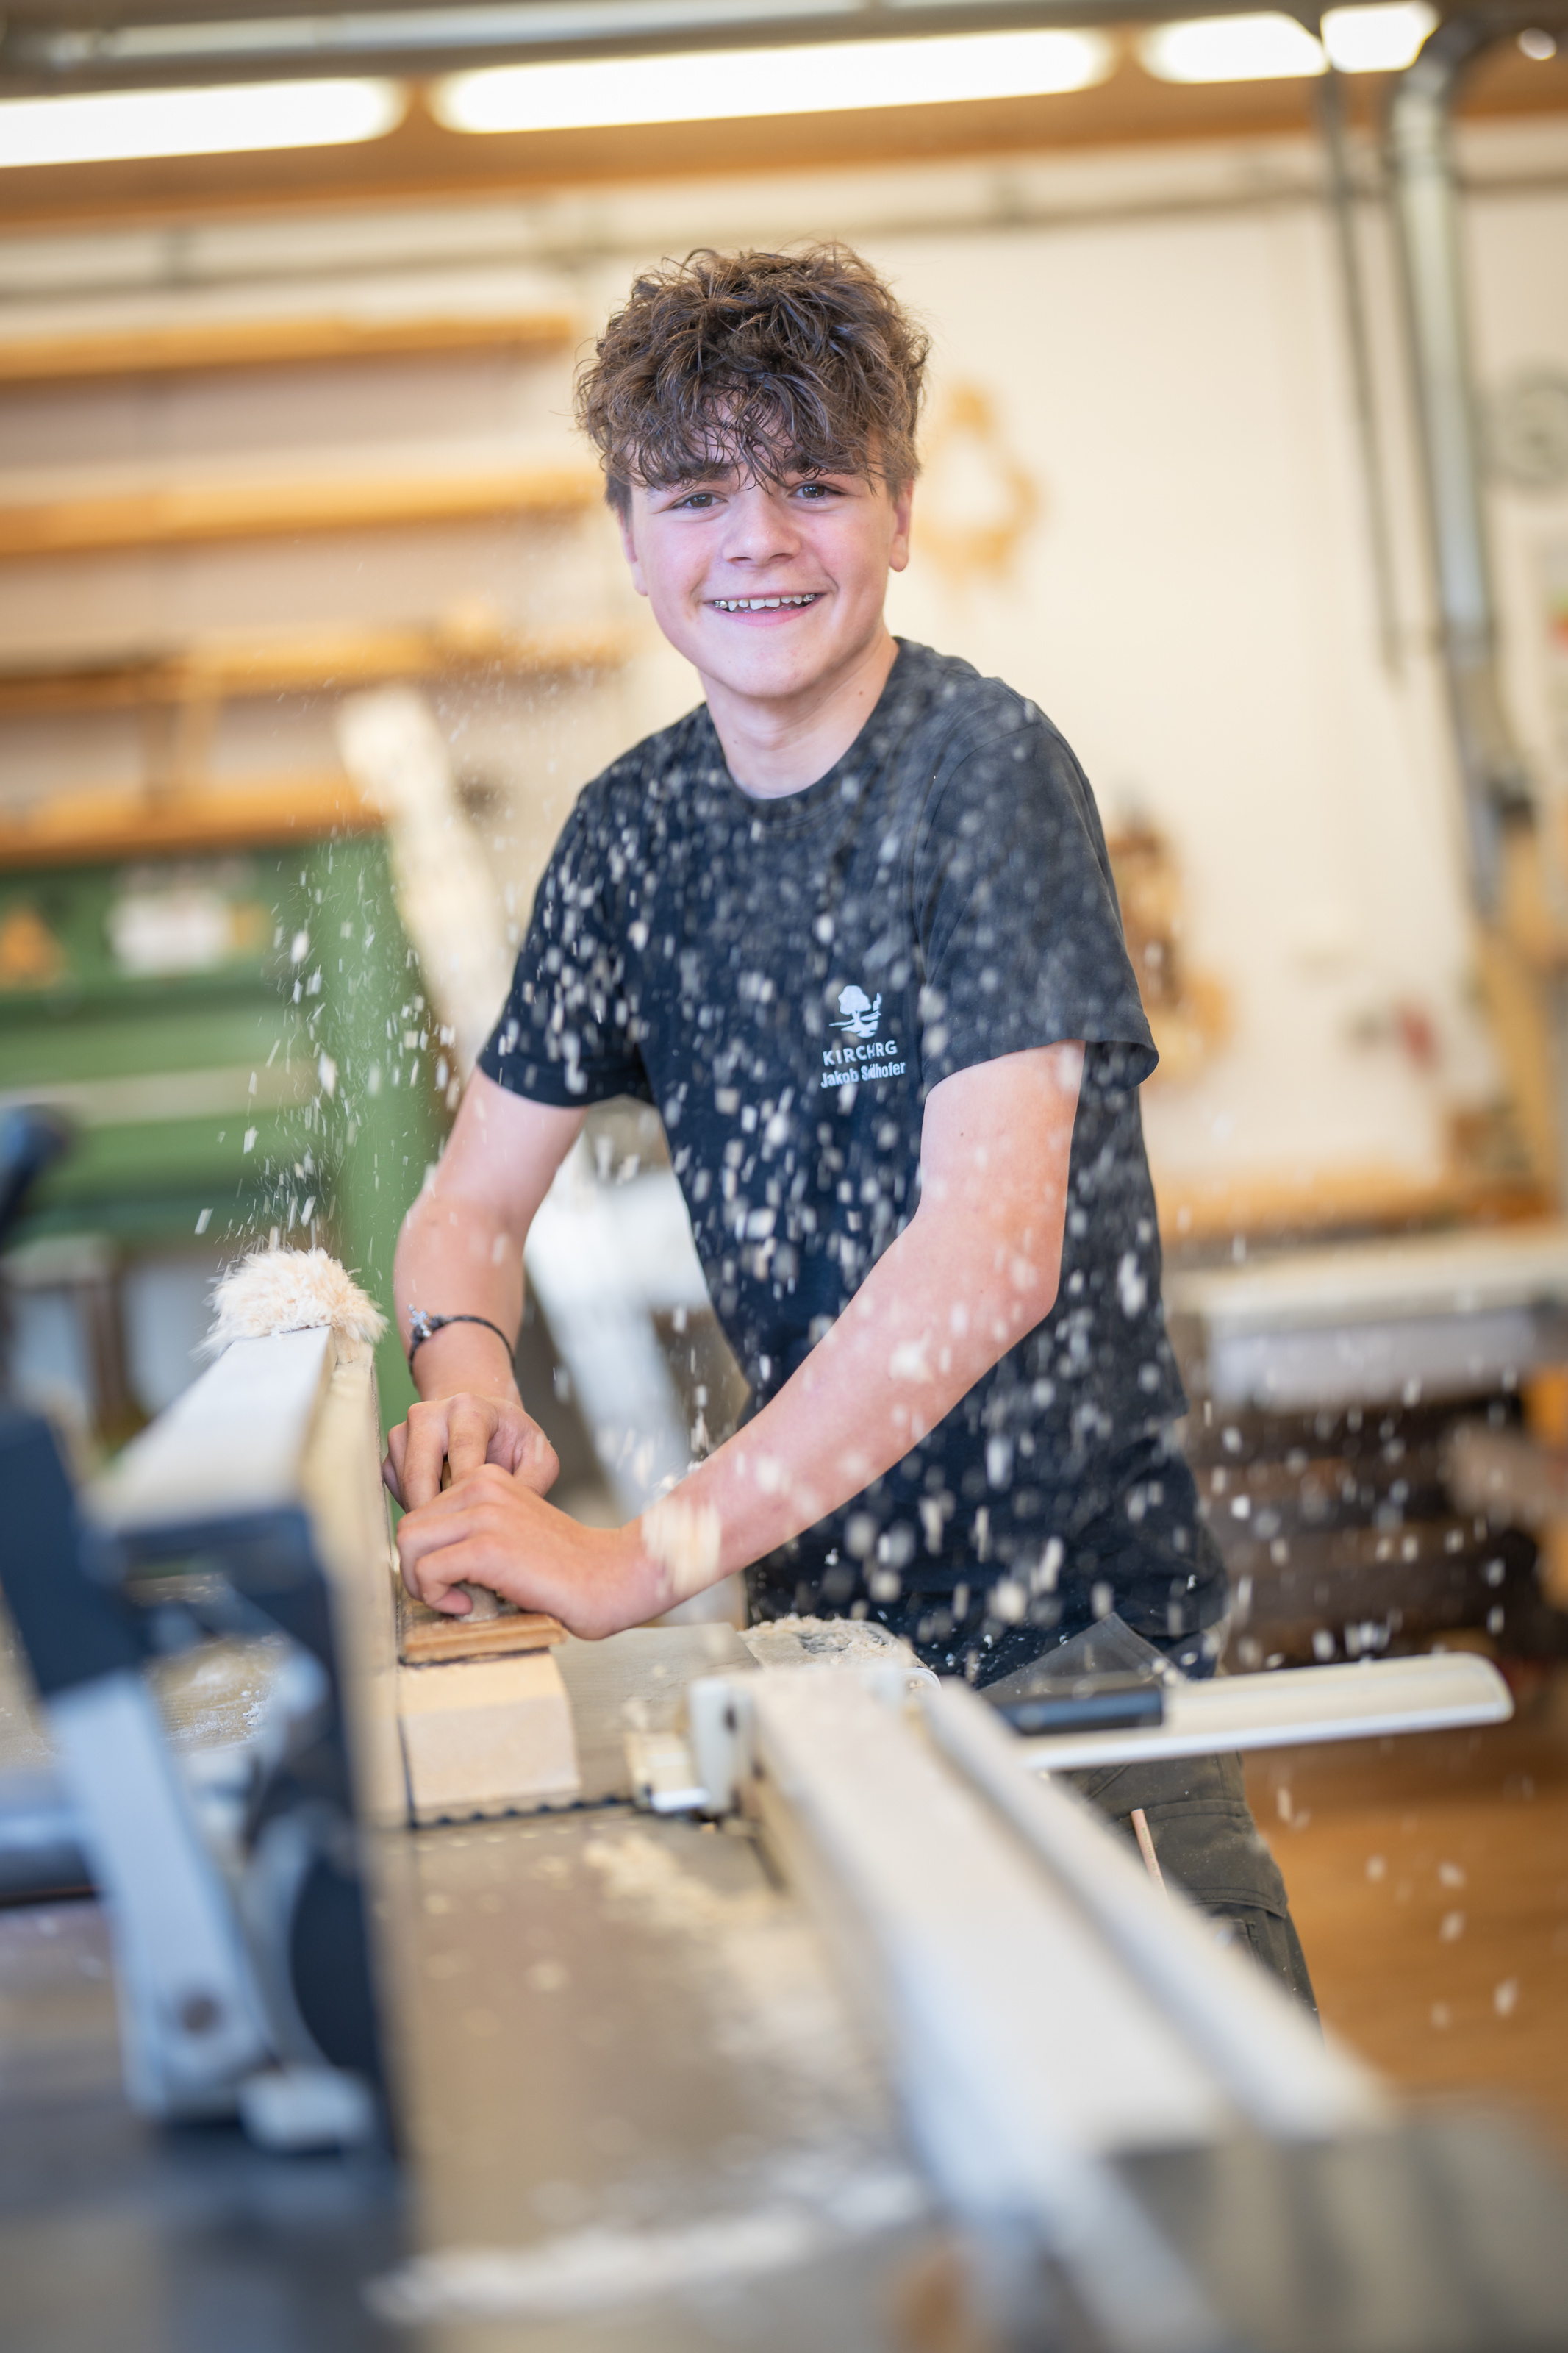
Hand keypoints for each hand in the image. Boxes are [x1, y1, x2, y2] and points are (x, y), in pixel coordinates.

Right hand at [383, 1391, 558, 1509]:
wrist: (482, 1424)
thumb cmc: (511, 1440)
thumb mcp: (538, 1457)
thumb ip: (533, 1483)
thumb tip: (510, 1517)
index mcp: (469, 1408)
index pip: (461, 1453)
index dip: (467, 1492)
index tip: (476, 1522)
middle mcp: (429, 1414)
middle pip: (419, 1475)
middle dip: (438, 1514)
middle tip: (457, 1542)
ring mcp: (404, 1433)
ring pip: (405, 1488)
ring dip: (428, 1513)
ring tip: (457, 1524)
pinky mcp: (391, 1454)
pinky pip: (396, 1491)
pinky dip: (418, 1507)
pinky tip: (444, 1509)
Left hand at [394, 1466, 658, 1638]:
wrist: (613, 1576)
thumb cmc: (566, 1567)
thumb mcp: (512, 1531)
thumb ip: (473, 1532)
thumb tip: (425, 1559)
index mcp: (487, 1480)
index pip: (422, 1513)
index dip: (427, 1553)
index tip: (452, 1579)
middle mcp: (482, 1487)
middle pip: (408, 1528)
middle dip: (416, 1570)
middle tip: (447, 1594)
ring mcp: (485, 1515)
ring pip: (408, 1545)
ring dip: (422, 1584)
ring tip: (455, 1599)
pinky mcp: (489, 1547)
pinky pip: (428, 1570)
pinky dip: (436, 1597)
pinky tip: (468, 1604)